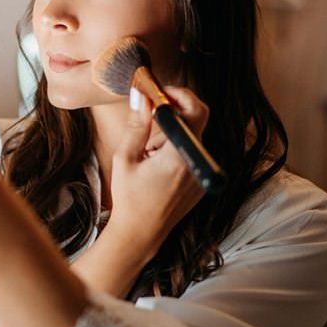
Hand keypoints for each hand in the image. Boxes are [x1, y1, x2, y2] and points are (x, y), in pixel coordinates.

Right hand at [108, 86, 208, 260]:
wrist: (141, 234)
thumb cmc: (129, 197)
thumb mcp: (125, 157)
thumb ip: (137, 124)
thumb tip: (141, 95)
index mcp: (179, 154)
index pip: (195, 110)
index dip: (180, 94)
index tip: (159, 92)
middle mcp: (196, 162)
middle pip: (196, 121)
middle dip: (175, 110)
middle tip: (152, 112)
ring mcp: (201, 173)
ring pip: (193, 137)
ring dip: (173, 132)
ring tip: (149, 150)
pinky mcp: (200, 181)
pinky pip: (192, 153)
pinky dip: (177, 148)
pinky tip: (157, 163)